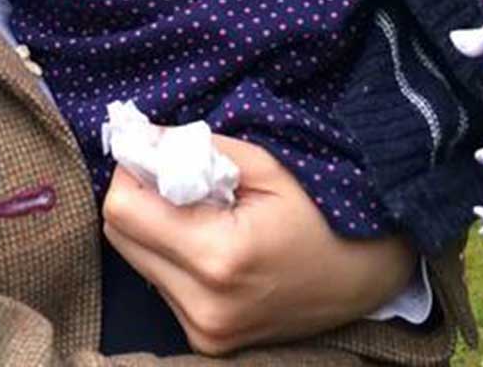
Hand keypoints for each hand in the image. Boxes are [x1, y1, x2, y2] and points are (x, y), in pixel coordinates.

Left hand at [101, 135, 416, 354]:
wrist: (363, 278)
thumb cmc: (322, 213)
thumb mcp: (268, 166)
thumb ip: (198, 151)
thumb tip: (141, 139)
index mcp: (219, 258)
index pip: (123, 210)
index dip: (131, 171)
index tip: (153, 150)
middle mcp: (203, 305)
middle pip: (120, 237)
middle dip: (137, 197)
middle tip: (173, 174)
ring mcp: (203, 332)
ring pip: (137, 263)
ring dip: (153, 229)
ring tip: (201, 211)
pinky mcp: (204, 343)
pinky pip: (161, 286)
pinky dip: (172, 257)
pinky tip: (209, 242)